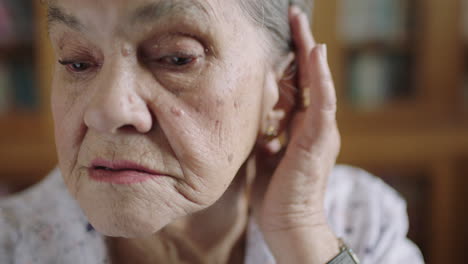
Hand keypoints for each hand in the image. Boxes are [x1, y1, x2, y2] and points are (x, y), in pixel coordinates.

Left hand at [253, 6, 340, 263]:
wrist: (289, 224)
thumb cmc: (276, 193)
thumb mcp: (264, 155)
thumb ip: (265, 134)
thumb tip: (256, 120)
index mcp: (299, 126)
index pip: (295, 85)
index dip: (290, 59)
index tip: (281, 35)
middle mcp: (312, 124)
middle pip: (307, 76)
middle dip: (300, 45)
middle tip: (293, 16)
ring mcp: (319, 130)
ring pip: (316, 82)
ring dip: (309, 51)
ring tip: (301, 22)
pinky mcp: (318, 140)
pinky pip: (321, 102)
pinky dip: (319, 77)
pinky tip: (315, 53)